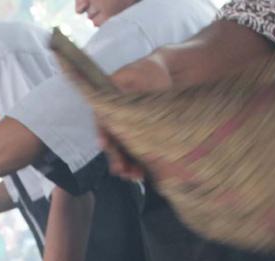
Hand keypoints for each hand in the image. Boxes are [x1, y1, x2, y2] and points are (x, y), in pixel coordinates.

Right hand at [97, 55, 173, 180]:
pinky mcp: (143, 139)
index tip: (105, 144)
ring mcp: (129, 130)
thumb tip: (110, 100)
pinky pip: (137, 154)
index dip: (103, 134)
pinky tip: (142, 173)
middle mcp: (117, 119)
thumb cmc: (151, 71)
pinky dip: (139, 165)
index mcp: (110, 103)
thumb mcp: (136, 73)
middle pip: (112, 141)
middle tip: (120, 169)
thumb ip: (122, 85)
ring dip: (126, 165)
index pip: (102, 121)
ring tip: (133, 175)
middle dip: (115, 157)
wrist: (172, 74)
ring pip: (124, 151)